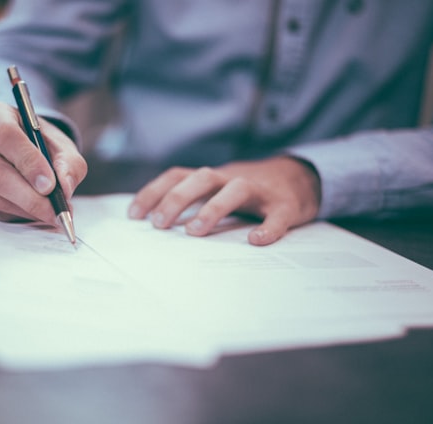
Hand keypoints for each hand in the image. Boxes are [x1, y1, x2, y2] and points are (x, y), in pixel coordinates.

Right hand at [0, 100, 86, 225]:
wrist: (22, 152)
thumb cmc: (42, 146)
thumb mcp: (63, 148)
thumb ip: (69, 165)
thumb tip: (64, 187)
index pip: (6, 137)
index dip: (29, 163)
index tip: (50, 186)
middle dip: (31, 198)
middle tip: (56, 211)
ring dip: (25, 209)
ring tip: (50, 212)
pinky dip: (13, 214)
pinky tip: (30, 210)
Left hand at [128, 156, 320, 244]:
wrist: (299, 178)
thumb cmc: (248, 192)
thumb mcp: (217, 190)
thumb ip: (193, 202)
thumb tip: (155, 225)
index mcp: (213, 178)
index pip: (178, 176)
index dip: (154, 192)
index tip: (134, 215)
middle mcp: (232, 179)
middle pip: (202, 178)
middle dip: (177, 198)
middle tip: (159, 224)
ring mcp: (260, 191)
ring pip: (236, 189)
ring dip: (213, 208)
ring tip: (195, 232)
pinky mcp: (286, 205)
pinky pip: (277, 215)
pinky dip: (268, 227)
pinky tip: (256, 240)